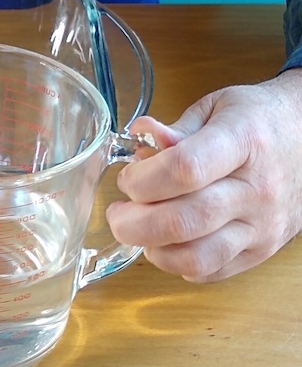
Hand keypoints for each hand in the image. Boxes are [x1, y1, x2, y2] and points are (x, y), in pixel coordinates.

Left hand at [107, 68, 301, 281]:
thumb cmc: (257, 119)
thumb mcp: (216, 107)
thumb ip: (176, 128)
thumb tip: (141, 137)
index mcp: (243, 141)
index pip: (185, 170)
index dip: (143, 180)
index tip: (126, 179)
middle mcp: (256, 189)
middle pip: (184, 221)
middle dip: (134, 223)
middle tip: (117, 214)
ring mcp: (262, 225)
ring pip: (197, 257)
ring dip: (153, 249)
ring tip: (138, 229)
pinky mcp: (262, 250)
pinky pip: (211, 271)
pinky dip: (177, 263)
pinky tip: (166, 241)